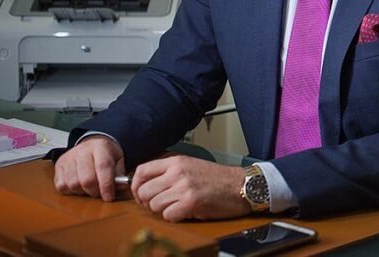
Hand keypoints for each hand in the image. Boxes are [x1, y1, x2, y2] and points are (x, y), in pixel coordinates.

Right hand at [53, 135, 125, 201]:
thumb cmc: (105, 154)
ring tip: (89, 189)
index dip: (106, 185)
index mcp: (100, 146)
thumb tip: (120, 188)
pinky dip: (71, 191)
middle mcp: (82, 151)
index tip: (109, 197)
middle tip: (100, 194)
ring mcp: (68, 158)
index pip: (103, 167)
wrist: (90, 144)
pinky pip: (62, 186)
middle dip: (95, 192)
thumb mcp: (118, 159)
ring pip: (73, 184)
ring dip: (82, 192)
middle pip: (87, 179)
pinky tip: (78, 186)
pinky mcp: (58, 166)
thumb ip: (120, 173)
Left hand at [130, 155, 249, 221]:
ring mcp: (184, 188)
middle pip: (143, 192)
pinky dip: (175, 217)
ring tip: (178, 206)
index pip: (141, 171)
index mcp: (177, 162)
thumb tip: (145, 184)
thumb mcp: (192, 165)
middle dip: (149, 202)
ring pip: (154, 206)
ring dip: (164, 210)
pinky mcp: (190, 203)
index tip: (141, 193)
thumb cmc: (219, 178)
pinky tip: (186, 211)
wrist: (242, 185)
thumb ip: (169, 171)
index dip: (136, 186)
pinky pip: (168, 216)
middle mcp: (177, 173)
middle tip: (162, 203)